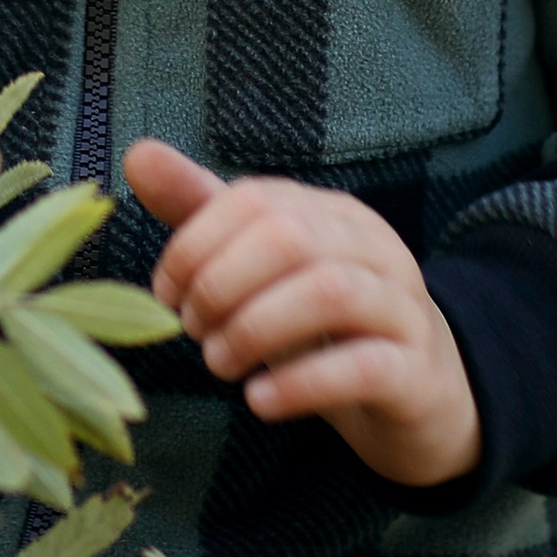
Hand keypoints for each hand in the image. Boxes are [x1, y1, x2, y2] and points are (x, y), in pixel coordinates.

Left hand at [124, 143, 483, 490]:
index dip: (195, 245)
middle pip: (289, 238)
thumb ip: (206, 216)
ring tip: (218, 364)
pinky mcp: (415, 371)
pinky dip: (300, 385)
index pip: (253, 200)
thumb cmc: (325, 327)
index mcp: (332, 214)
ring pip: (330, 293)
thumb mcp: (264, 270)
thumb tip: (138, 154)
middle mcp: (373, 247)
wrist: (418, 398)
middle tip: (192, 331)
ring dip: (254, 330)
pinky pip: (363, 366)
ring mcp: (402, 307)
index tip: (164, 294)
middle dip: (221, 285)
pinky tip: (259, 402)